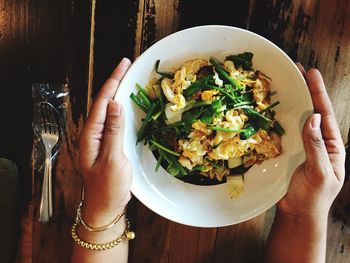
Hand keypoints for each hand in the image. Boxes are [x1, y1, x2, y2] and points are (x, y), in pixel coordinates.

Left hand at [78, 58, 131, 224]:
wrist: (105, 207)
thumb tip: (115, 103)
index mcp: (91, 134)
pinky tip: (128, 105)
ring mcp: (101, 138)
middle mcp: (94, 133)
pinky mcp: (109, 144)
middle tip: (127, 66)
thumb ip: (113, 131)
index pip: (102, 102)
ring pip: (110, 111)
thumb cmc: (107, 187)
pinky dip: (122, 109)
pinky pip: (115, 121)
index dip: (113, 81)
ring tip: (129, 79)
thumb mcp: (112, 158)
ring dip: (118, 93)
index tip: (123, 65)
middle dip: (115, 82)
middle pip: (104, 102)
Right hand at [277, 63, 345, 221]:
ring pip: (295, 119)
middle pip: (311, 111)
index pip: (324, 114)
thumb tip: (312, 118)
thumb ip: (316, 147)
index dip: (318, 93)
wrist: (297, 213)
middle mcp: (316, 141)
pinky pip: (282, 132)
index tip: (311, 74)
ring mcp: (300, 145)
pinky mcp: (286, 151)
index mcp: (331, 145)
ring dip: (290, 101)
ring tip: (283, 83)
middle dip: (305, 90)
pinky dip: (277, 118)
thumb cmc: (313, 197)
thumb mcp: (320, 173)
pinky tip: (270, 108)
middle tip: (296, 70)